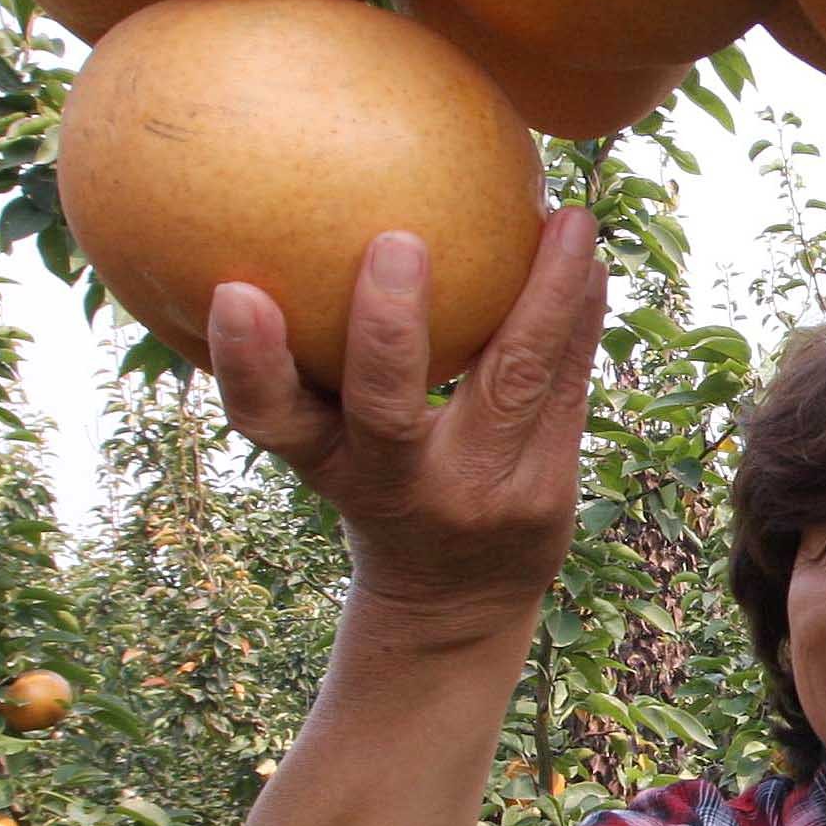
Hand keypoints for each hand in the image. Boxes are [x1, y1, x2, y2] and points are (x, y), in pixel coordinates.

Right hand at [209, 210, 607, 635]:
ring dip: (546, 295)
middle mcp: (400, 486)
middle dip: (388, 332)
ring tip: (570, 219)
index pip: (272, 419)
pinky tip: (592, 258)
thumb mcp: (334, 448)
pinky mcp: (550, 490)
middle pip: (386, 413)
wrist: (458, 606)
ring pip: (516, 385)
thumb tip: (290, 226)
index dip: (248, 362)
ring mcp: (482, 493)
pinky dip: (581, 316)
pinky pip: (569, 388)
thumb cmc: (381, 492)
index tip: (233, 291)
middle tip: (396, 240)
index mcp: (331, 469)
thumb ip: (315, 369)